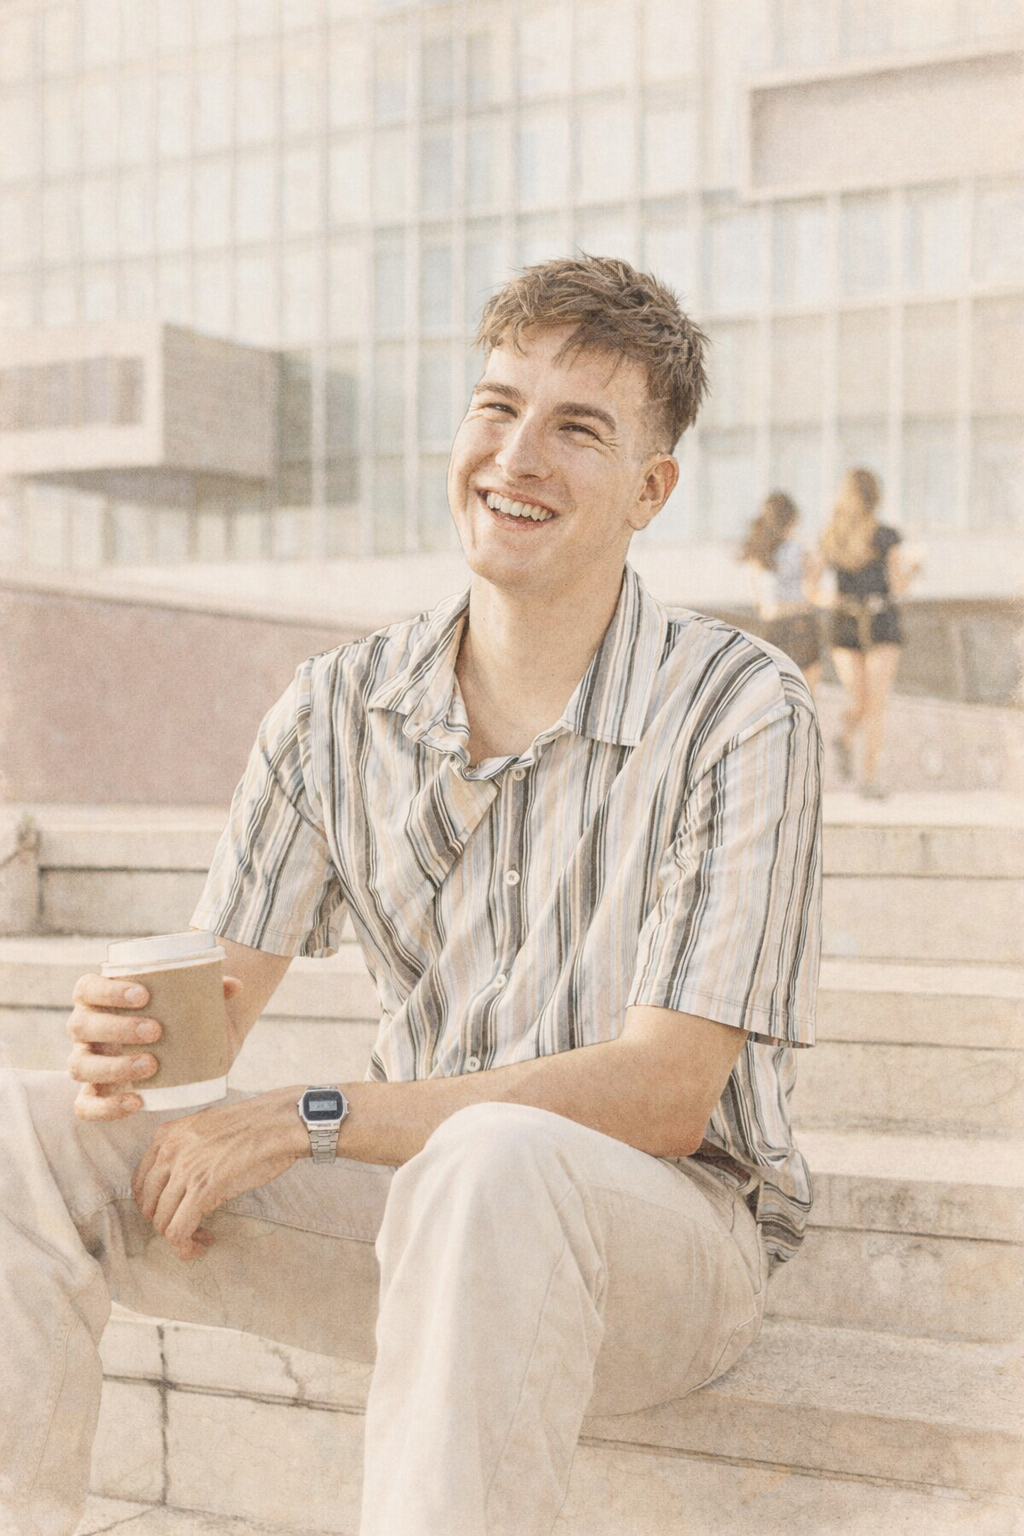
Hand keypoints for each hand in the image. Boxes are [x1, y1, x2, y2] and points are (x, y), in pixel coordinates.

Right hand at [66, 971, 243, 1121]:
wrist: (175, 1050)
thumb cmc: (176, 1016)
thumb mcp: (191, 1000)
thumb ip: (212, 989)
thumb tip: (236, 986)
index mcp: (97, 998)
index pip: (87, 989)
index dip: (108, 990)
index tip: (144, 994)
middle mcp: (84, 1029)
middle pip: (82, 1026)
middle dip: (117, 1028)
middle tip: (156, 1030)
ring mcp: (85, 1062)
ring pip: (79, 1066)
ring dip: (114, 1066)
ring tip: (151, 1064)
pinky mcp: (93, 1094)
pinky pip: (85, 1106)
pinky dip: (106, 1107)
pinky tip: (137, 1101)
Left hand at [131, 1087, 307, 1260]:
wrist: (278, 1122)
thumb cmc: (252, 1125)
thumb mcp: (204, 1128)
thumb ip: (184, 1149)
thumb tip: (178, 1180)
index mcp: (165, 1135)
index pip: (140, 1183)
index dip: (156, 1205)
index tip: (176, 1211)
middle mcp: (168, 1151)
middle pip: (147, 1205)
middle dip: (166, 1222)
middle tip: (191, 1227)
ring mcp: (183, 1170)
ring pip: (160, 1222)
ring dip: (178, 1238)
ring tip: (200, 1238)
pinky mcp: (202, 1189)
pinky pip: (177, 1231)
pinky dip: (186, 1247)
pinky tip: (203, 1244)